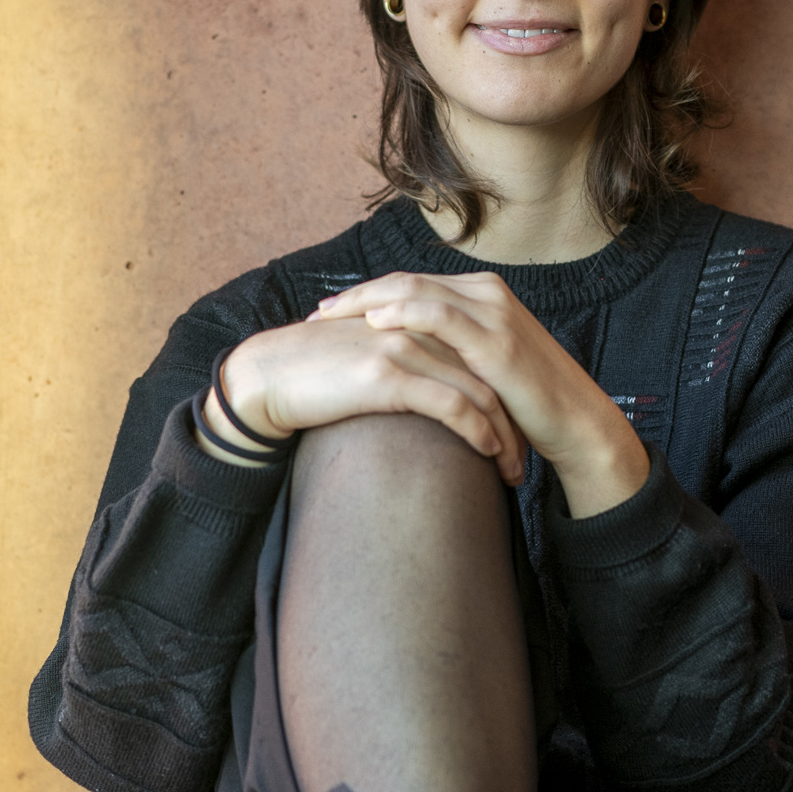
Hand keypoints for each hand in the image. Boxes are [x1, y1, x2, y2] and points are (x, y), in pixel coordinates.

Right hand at [210, 315, 525, 482]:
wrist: (266, 376)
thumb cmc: (315, 377)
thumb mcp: (370, 361)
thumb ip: (406, 367)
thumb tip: (433, 399)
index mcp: (416, 321)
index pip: (480, 355)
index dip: (505, 394)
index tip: (518, 431)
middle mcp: (417, 327)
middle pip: (488, 372)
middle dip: (514, 418)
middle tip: (526, 456)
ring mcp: (404, 347)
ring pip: (477, 390)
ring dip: (503, 434)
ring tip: (514, 470)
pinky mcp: (388, 374)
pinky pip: (450, 403)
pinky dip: (477, 430)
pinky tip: (488, 453)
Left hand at [316, 272, 649, 516]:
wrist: (576, 421)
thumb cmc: (527, 403)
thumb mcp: (481, 368)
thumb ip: (449, 354)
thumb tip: (402, 363)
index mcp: (481, 295)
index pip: (411, 283)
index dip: (366, 293)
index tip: (330, 312)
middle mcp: (485, 293)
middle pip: (405, 279)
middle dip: (356, 294)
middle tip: (317, 313)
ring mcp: (492, 312)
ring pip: (415, 289)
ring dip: (366, 300)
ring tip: (330, 317)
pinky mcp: (496, 338)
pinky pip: (439, 314)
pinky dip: (402, 313)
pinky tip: (373, 322)